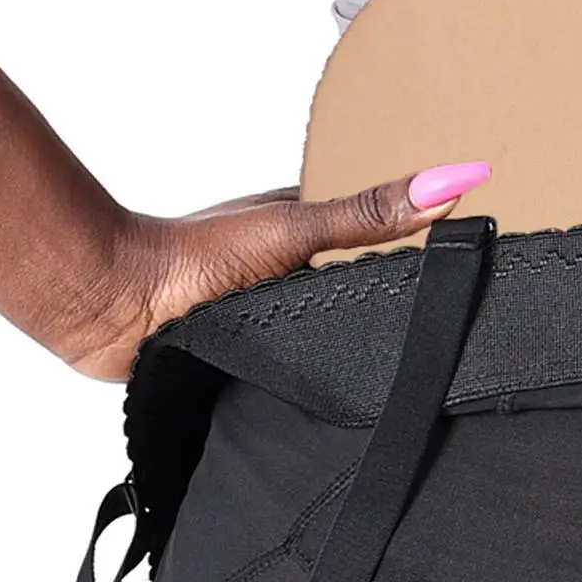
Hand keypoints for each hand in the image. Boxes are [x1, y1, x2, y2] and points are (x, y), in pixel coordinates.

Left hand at [54, 161, 491, 382]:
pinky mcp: (241, 363)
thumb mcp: (300, 229)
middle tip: (429, 341)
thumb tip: (454, 179)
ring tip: (384, 381)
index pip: (379, 248)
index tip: (467, 268)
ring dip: (340, 359)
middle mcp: (283, 276)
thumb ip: (373, 215)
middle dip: (381, 321)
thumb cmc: (193, 258)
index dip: (419, 259)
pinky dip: (306, 388)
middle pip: (354, 299)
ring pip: (322, 344)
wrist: (113, 307)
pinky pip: (291, 380)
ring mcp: (261, 320)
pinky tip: (327, 402)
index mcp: (304, 234)